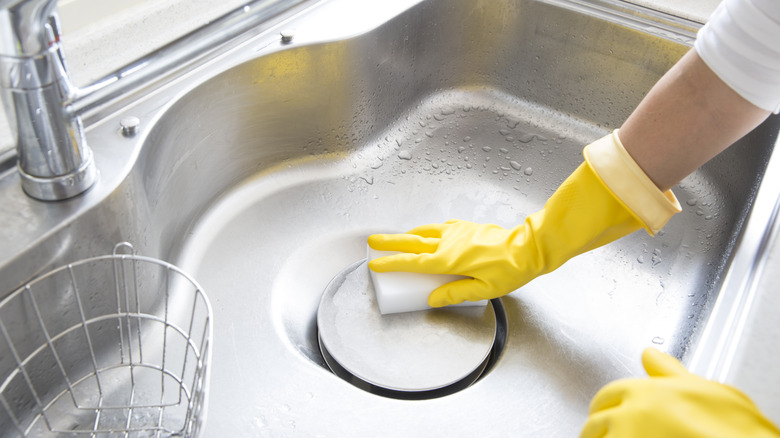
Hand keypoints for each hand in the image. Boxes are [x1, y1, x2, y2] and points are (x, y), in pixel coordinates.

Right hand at [368, 219, 539, 306]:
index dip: (392, 263)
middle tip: (373, 241)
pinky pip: (441, 227)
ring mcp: (457, 232)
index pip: (413, 263)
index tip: (376, 264)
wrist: (528, 247)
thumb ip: (455, 294)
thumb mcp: (483, 290)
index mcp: (450, 260)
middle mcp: (450, 243)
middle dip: (390, 242)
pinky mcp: (466, 227)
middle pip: (412, 241)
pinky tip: (429, 234)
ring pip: (425, 231)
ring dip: (408, 234)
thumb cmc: (510, 270)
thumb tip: (433, 299)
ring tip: (397, 238)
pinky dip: (429, 231)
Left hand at [581, 348, 779, 437]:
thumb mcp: (705, 390)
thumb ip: (669, 373)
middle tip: (611, 434)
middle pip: (596, 422)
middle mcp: (629, 415)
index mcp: (644, 392)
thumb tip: (651, 356)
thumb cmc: (736, 430)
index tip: (608, 410)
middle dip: (601, 428)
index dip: (609, 405)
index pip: (609, 395)